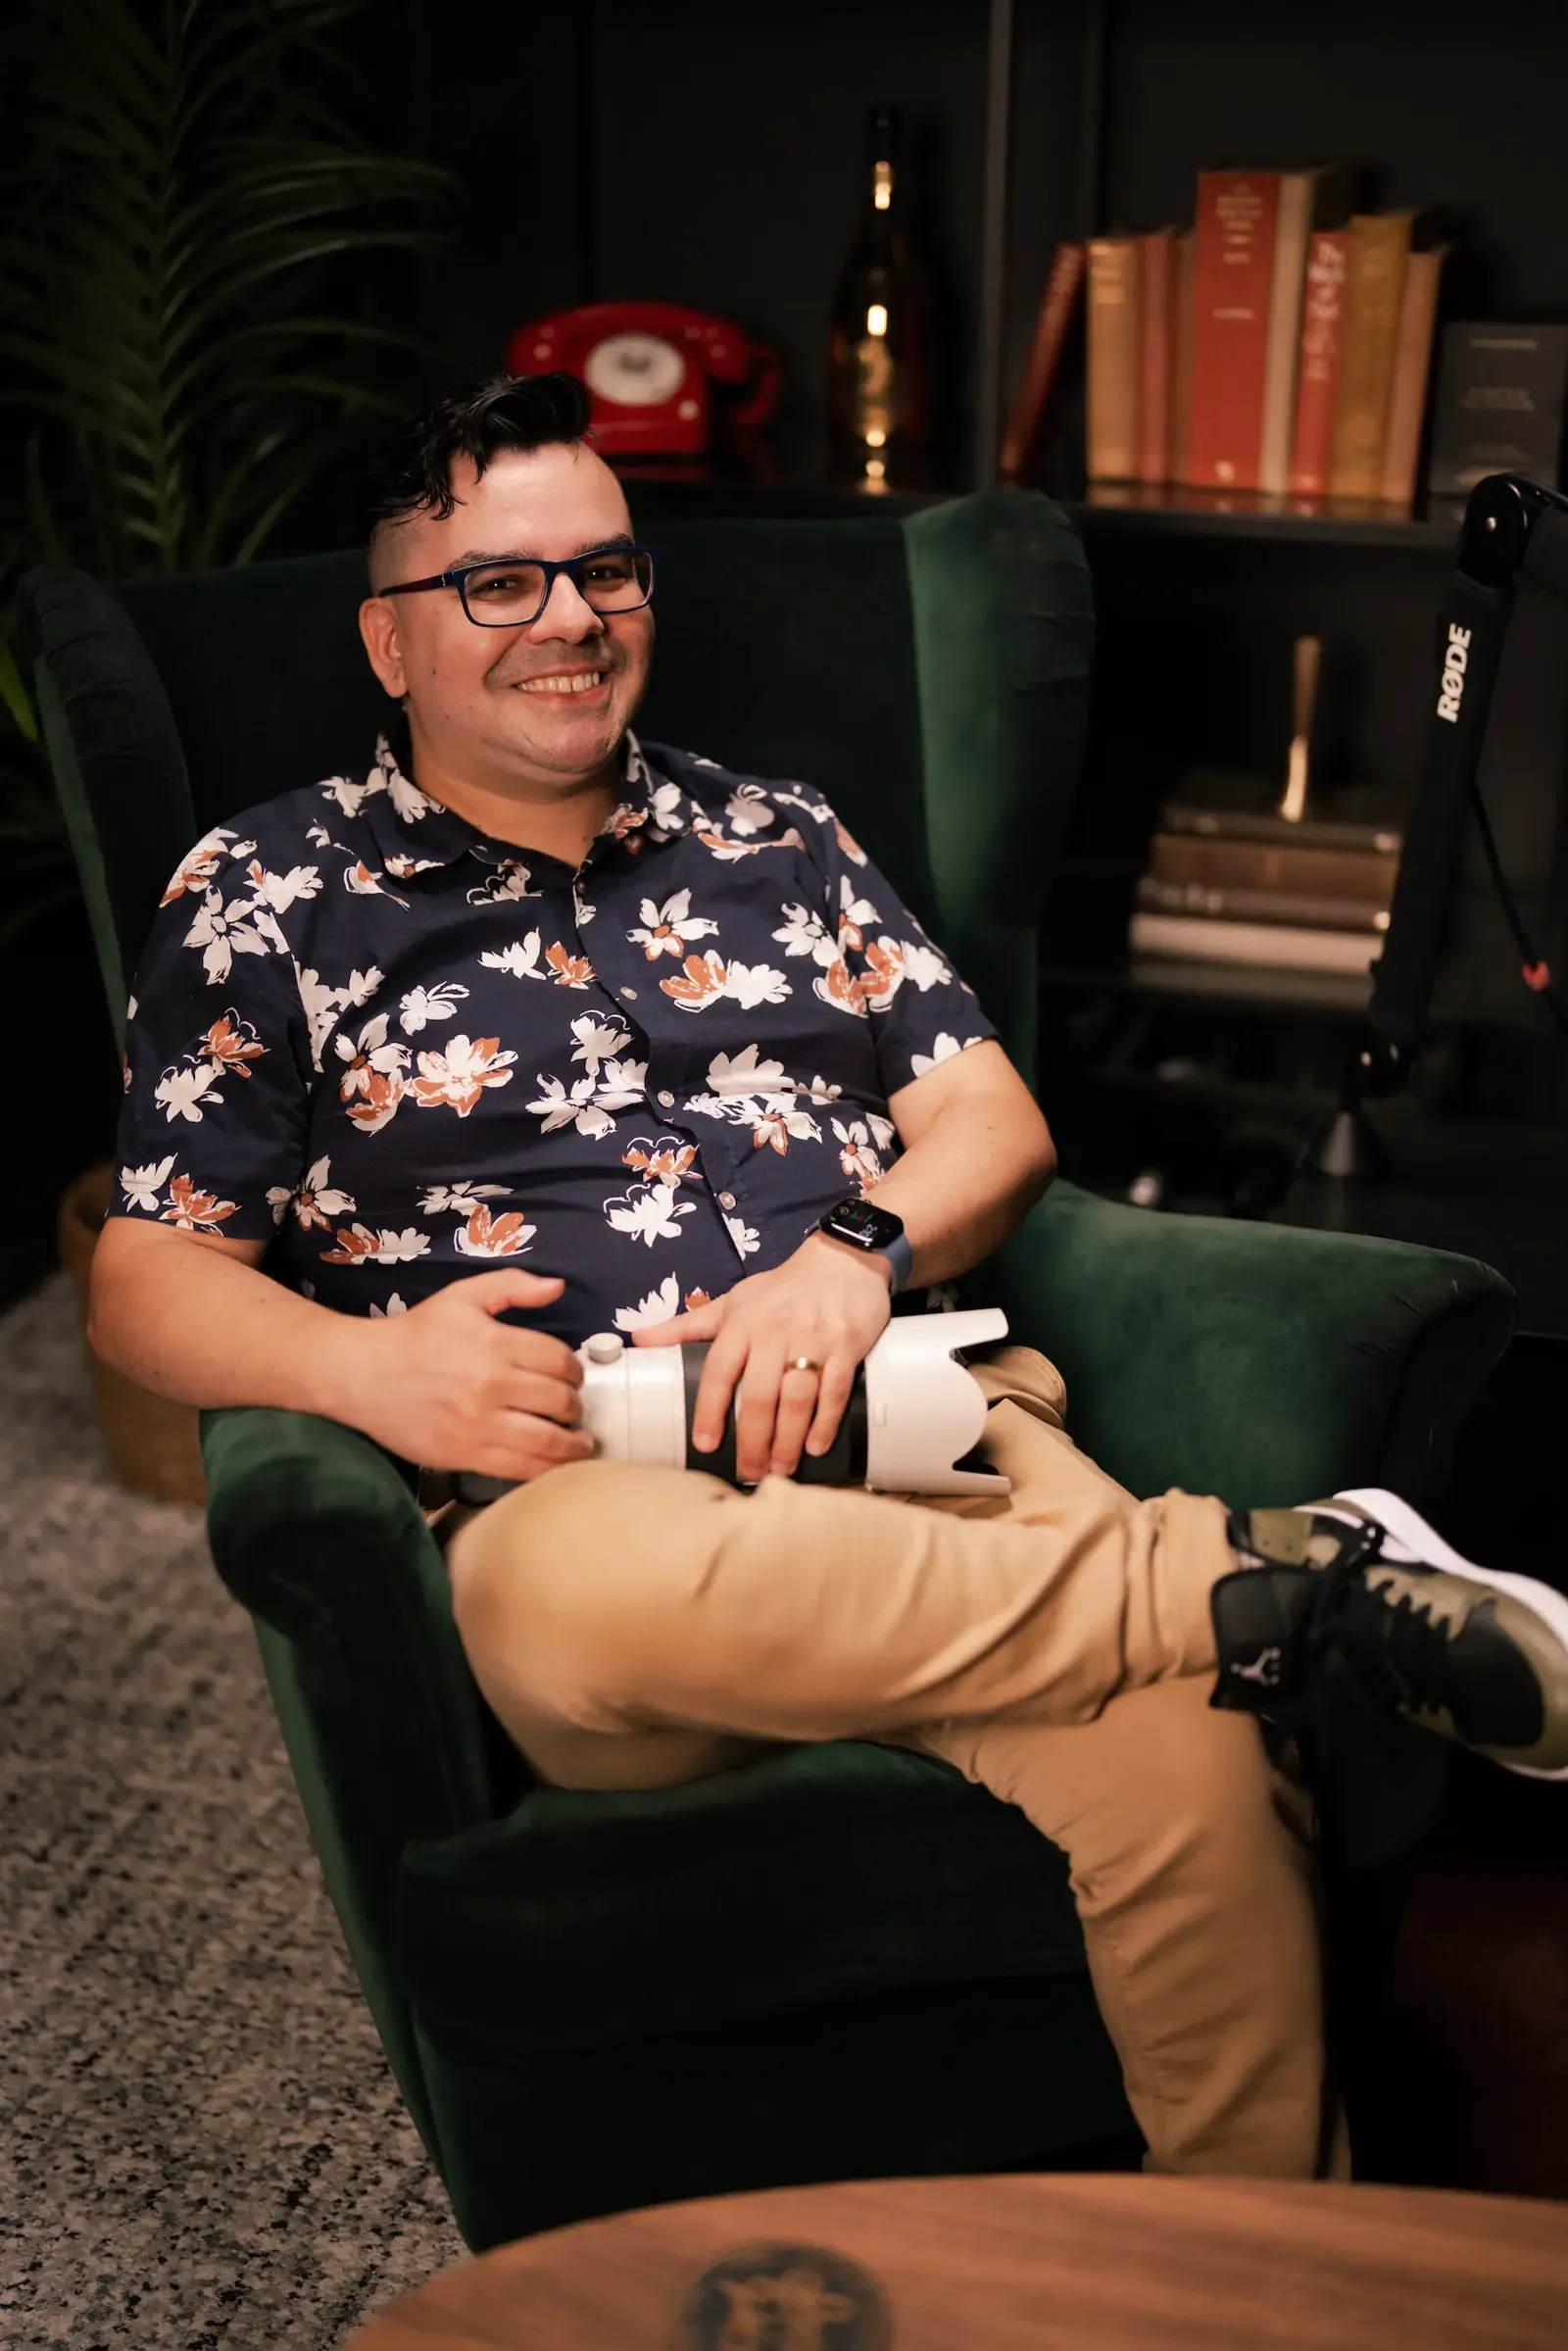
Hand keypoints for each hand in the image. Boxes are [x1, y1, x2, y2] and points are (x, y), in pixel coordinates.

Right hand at [334, 1269, 592, 1480]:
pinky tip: (551, 1464)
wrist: (361, 1375)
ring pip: (547, 1442)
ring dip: (572, 1445)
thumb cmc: (414, 1335)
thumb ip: (511, 1286)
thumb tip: (557, 1286)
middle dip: (575, 1407)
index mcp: (495, 1343)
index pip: (559, 1361)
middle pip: (560, 1402)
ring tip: (578, 1444)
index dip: (574, 1370)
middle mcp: (492, 1386)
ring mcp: (480, 1425)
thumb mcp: (461, 1296)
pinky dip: (545, 1470)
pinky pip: (519, 1470)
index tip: (572, 1377)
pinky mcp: (465, 1456)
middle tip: (574, 1410)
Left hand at [633, 1233, 891, 1481]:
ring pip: (797, 1398)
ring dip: (788, 1439)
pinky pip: (834, 1390)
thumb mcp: (733, 1301)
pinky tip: (816, 1447)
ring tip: (780, 1469)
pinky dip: (825, 1422)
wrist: (843, 1261)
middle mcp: (775, 1333)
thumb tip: (637, 1339)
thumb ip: (687, 1325)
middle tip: (749, 1471)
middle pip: (759, 1395)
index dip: (710, 1409)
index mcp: (742, 1324)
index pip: (720, 1371)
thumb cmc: (782, 1288)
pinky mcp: (846, 1345)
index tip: (706, 1444)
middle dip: (753, 1439)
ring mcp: (813, 1339)